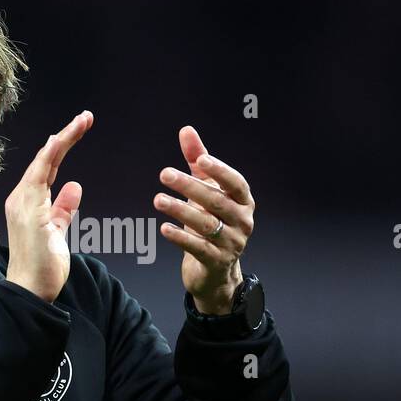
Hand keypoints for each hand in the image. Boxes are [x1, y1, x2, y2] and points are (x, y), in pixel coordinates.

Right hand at [4, 110, 92, 302]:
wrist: (30, 291)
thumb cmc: (43, 266)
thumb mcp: (58, 232)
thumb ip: (63, 209)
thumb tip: (74, 187)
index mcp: (29, 203)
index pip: (47, 169)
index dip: (62, 148)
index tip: (77, 130)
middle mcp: (22, 198)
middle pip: (45, 159)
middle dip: (65, 137)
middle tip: (86, 117)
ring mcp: (23, 202)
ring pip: (44, 161)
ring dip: (64, 139)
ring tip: (83, 121)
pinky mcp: (29, 210)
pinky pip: (40, 174)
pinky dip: (51, 154)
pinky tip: (62, 138)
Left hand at [153, 125, 253, 314]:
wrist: (216, 269)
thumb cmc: (213, 220)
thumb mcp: (207, 189)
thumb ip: (198, 161)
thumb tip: (186, 130)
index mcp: (243, 201)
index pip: (235, 182)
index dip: (220, 171)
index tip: (201, 159)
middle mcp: (242, 221)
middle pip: (216, 202)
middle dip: (189, 187)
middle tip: (164, 174)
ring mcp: (231, 243)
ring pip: (206, 225)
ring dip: (180, 211)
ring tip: (158, 200)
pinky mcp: (216, 262)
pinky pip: (198, 248)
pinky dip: (180, 238)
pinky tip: (163, 228)